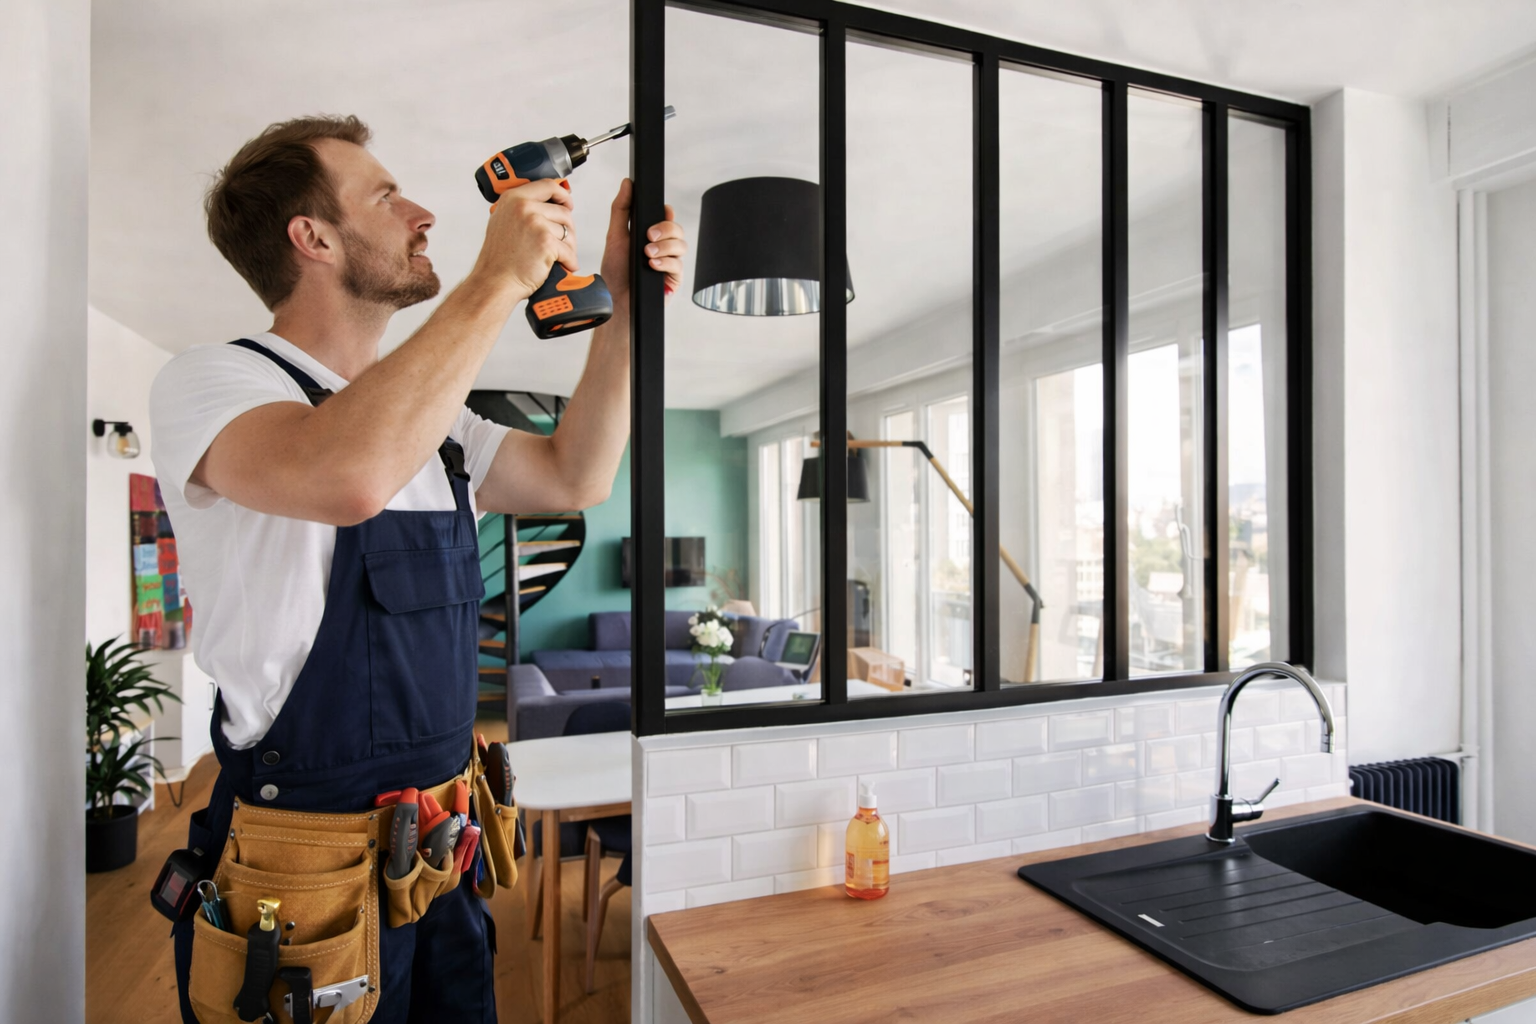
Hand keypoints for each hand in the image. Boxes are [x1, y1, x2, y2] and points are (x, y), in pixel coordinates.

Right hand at [472, 179, 578, 299]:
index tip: (567, 203)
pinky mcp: (545, 242)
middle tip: (564, 242)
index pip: (547, 185)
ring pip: (568, 231)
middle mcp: (523, 207)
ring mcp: (535, 223)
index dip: (562, 195)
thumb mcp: (502, 221)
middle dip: (568, 229)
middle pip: (563, 211)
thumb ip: (519, 209)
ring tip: (561, 257)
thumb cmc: (499, 259)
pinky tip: (563, 266)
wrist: (495, 281)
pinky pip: (569, 250)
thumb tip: (544, 204)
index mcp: (513, 198)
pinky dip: (569, 261)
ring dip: (569, 247)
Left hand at [601, 178, 686, 311]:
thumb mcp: (615, 236)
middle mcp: (662, 248)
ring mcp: (670, 263)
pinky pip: (679, 265)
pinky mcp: (674, 279)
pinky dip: (666, 262)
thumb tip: (627, 184)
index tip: (661, 212)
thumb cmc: (616, 272)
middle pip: (677, 229)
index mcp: (651, 236)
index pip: (666, 217)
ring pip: (681, 245)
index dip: (666, 213)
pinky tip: (653, 265)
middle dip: (665, 229)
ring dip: (664, 247)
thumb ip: (621, 209)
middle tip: (648, 236)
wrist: (616, 301)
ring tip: (647, 254)